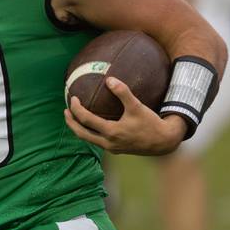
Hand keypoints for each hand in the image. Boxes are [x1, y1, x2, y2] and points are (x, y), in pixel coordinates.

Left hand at [64, 77, 186, 155]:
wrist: (163, 142)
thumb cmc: (150, 123)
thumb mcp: (137, 106)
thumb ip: (123, 92)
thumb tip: (109, 79)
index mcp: (111, 132)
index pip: (85, 120)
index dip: (76, 108)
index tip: (72, 98)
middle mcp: (108, 143)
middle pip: (81, 134)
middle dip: (71, 122)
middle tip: (65, 111)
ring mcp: (112, 148)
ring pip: (88, 139)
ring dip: (79, 129)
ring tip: (74, 117)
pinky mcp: (116, 150)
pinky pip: (97, 141)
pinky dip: (90, 132)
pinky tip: (92, 124)